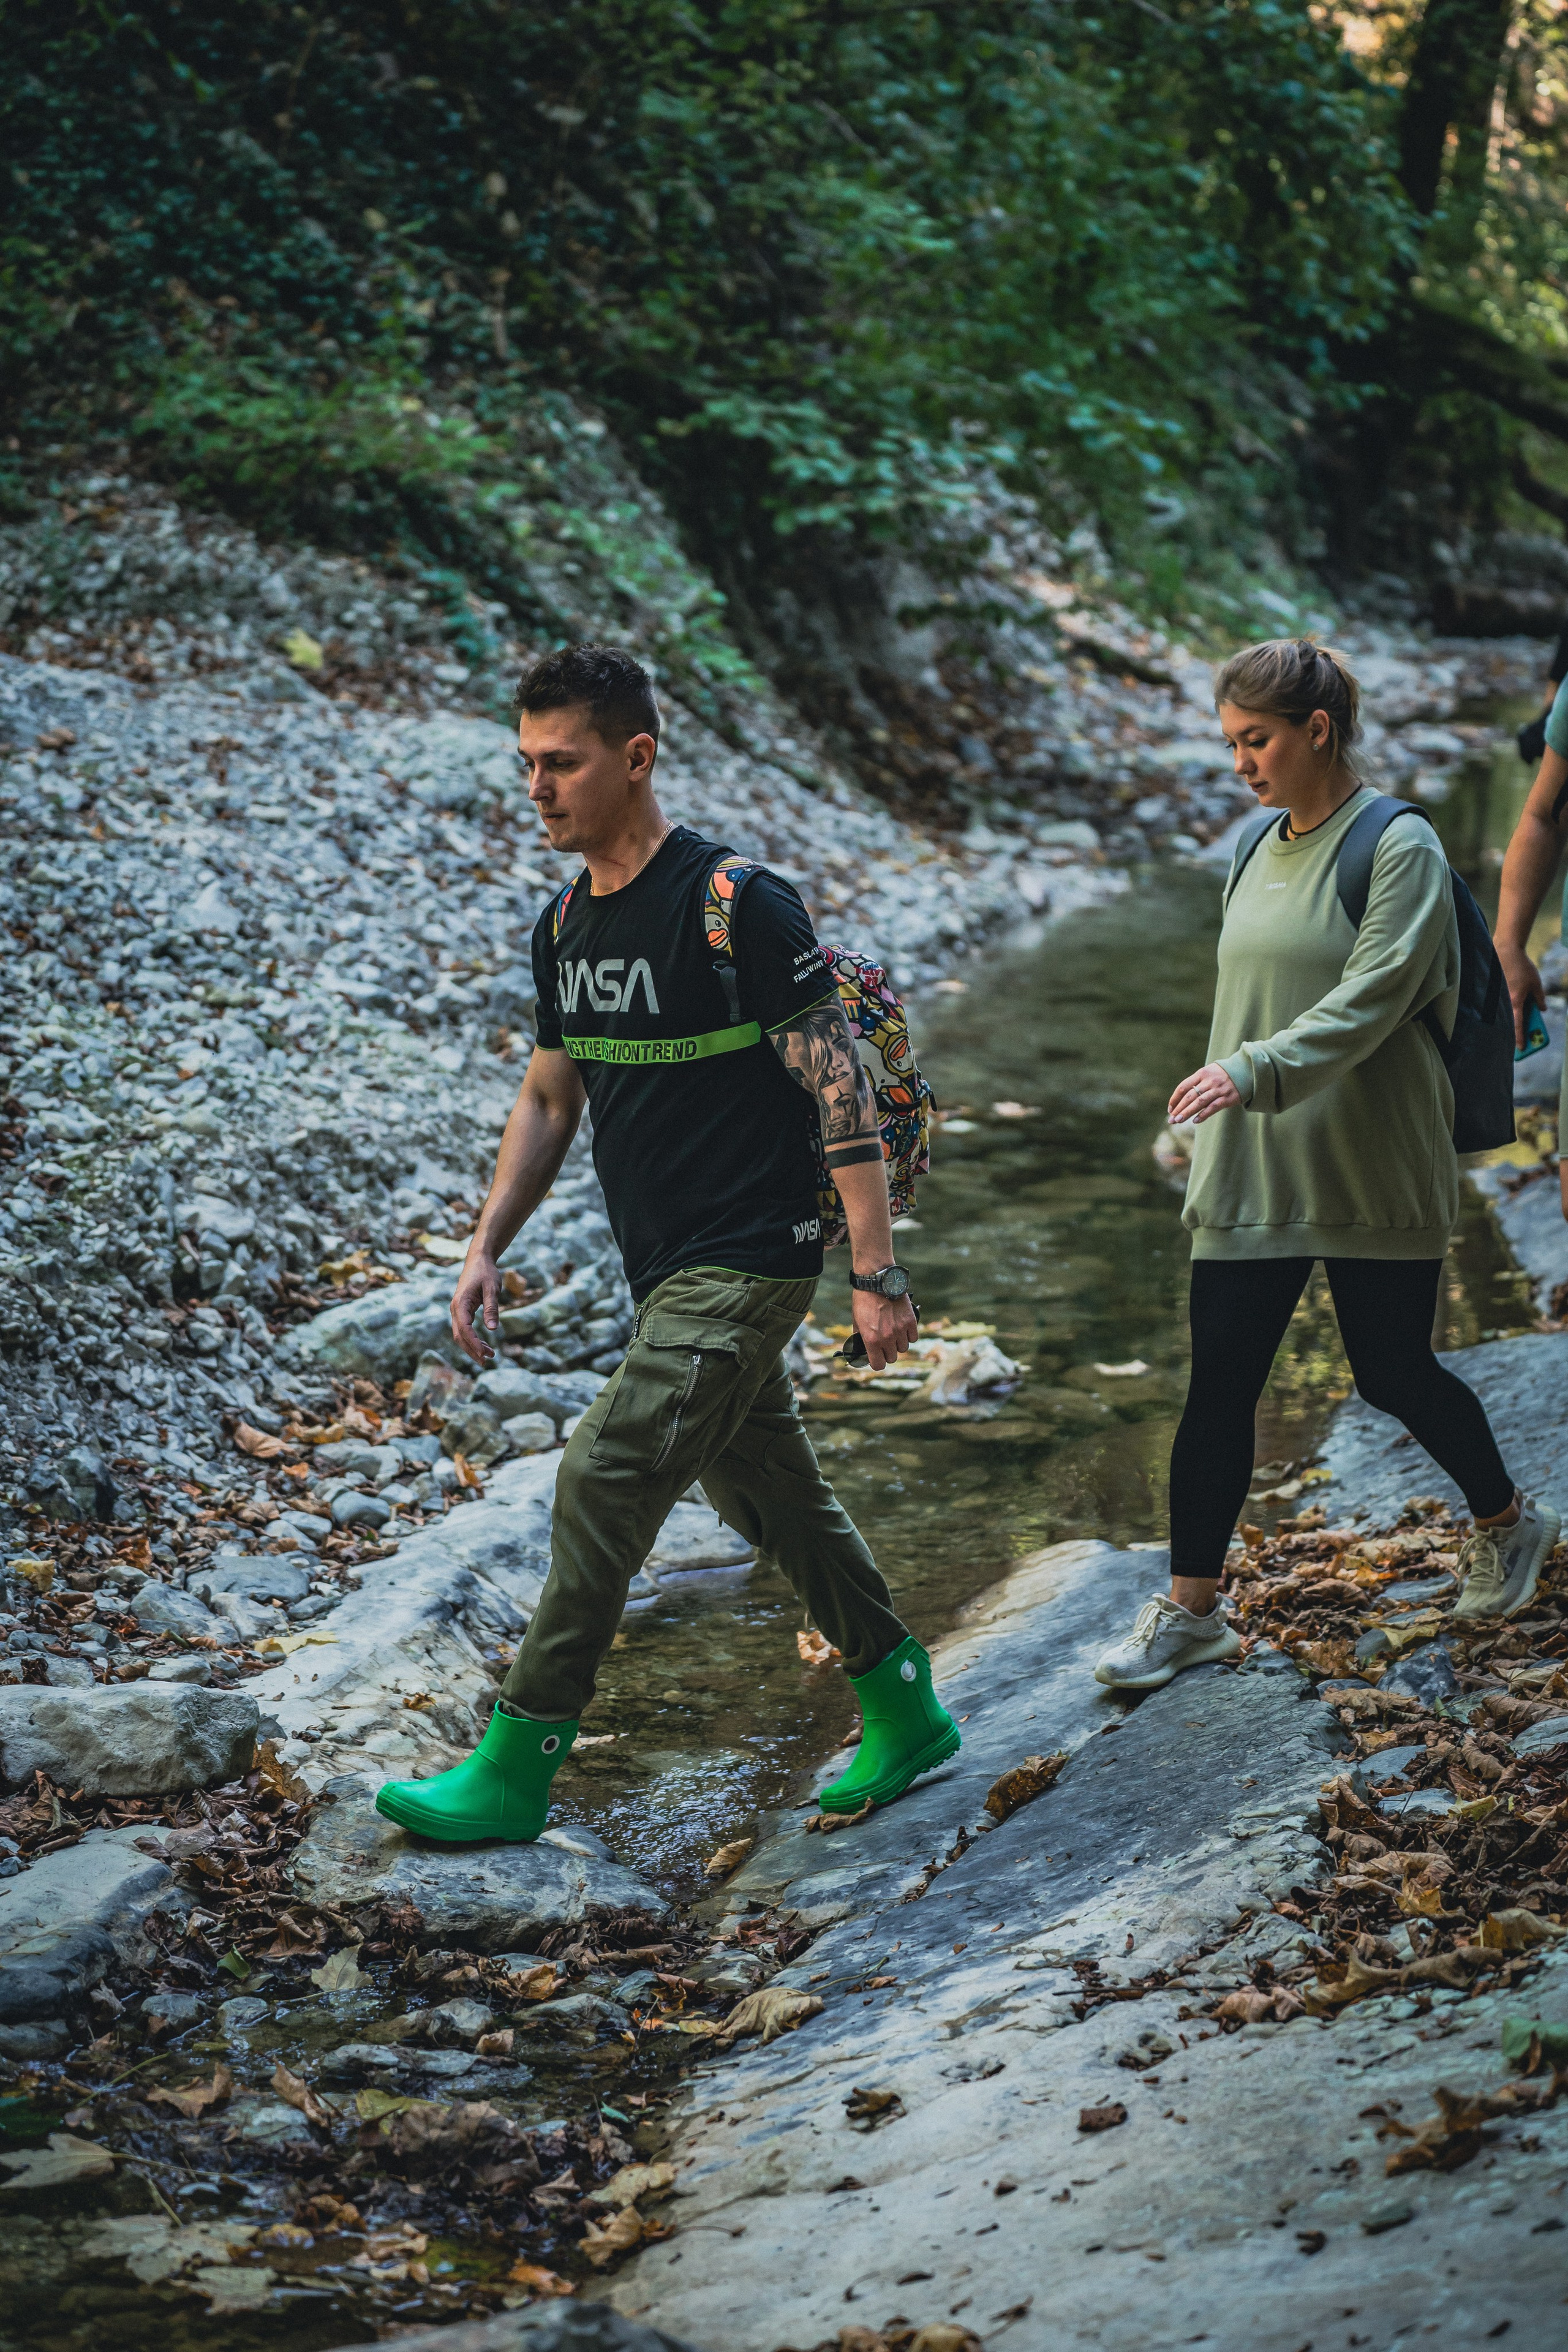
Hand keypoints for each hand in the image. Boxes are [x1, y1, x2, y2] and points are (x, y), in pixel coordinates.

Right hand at [451, 1250, 501, 1364]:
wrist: (478, 1260)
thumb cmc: (486, 1272)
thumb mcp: (492, 1289)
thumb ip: (492, 1308)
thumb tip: (493, 1329)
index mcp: (460, 1303)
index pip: (464, 1328)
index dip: (473, 1343)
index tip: (484, 1354)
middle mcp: (455, 1308)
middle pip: (459, 1335)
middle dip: (472, 1350)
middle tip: (487, 1361)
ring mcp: (457, 1310)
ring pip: (461, 1334)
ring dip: (472, 1347)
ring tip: (489, 1356)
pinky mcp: (462, 1311)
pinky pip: (464, 1329)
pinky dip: (473, 1339)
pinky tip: (484, 1346)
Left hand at [851, 1284, 916, 1372]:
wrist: (876, 1282)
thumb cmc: (864, 1300)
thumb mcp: (857, 1321)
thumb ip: (861, 1337)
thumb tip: (863, 1348)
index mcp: (872, 1340)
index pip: (878, 1365)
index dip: (877, 1362)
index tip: (877, 1357)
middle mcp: (887, 1337)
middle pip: (892, 1358)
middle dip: (887, 1352)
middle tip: (884, 1343)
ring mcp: (900, 1330)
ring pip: (903, 1348)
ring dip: (899, 1343)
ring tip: (893, 1332)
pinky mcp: (910, 1321)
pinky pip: (913, 1337)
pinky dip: (909, 1335)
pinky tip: (902, 1327)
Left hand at [1169, 1062, 1242, 1125]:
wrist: (1246, 1071)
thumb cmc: (1222, 1074)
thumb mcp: (1208, 1072)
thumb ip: (1196, 1083)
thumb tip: (1180, 1100)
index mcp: (1202, 1073)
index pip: (1183, 1087)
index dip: (1175, 1099)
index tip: (1170, 1109)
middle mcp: (1209, 1081)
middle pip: (1189, 1096)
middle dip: (1179, 1109)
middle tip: (1171, 1119)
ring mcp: (1218, 1089)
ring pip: (1199, 1102)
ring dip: (1187, 1112)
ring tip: (1178, 1121)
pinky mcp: (1228, 1098)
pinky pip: (1213, 1107)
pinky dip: (1203, 1115)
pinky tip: (1195, 1121)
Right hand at [1497, 941, 1545, 1048]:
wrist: (1506, 951)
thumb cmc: (1522, 967)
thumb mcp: (1536, 983)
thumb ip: (1539, 998)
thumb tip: (1542, 1009)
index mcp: (1516, 1001)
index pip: (1518, 1024)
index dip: (1520, 1037)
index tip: (1522, 1048)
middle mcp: (1506, 1001)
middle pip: (1511, 1022)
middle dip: (1516, 1034)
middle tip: (1521, 1045)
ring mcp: (1500, 996)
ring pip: (1506, 1014)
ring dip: (1512, 1023)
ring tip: (1519, 1030)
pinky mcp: (1498, 991)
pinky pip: (1503, 1005)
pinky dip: (1509, 1011)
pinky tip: (1512, 1013)